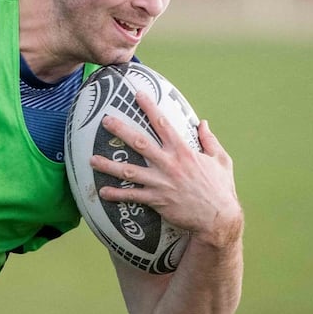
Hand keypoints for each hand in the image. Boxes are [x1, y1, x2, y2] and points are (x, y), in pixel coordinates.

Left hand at [90, 91, 240, 245]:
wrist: (219, 219)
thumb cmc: (221, 189)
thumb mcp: (221, 160)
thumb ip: (209, 141)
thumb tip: (203, 123)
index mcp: (184, 151)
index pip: (163, 124)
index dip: (149, 108)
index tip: (137, 94)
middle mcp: (169, 164)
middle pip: (139, 142)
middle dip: (120, 130)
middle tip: (105, 120)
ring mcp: (161, 182)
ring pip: (129, 171)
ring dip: (108, 165)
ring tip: (91, 159)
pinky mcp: (157, 200)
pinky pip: (132, 196)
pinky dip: (116, 195)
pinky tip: (102, 192)